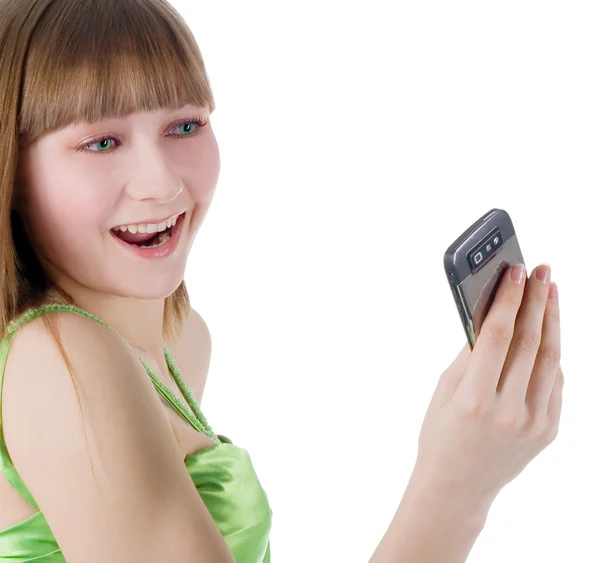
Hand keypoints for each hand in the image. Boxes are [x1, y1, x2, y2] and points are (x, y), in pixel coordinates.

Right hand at [412, 263, 563, 513]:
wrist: (457, 486)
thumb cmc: (440, 435)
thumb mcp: (444, 390)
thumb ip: (469, 355)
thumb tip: (491, 316)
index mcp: (473, 399)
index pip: (497, 336)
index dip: (508, 300)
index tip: (516, 271)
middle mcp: (508, 411)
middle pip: (531, 342)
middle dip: (537, 300)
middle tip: (541, 272)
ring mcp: (534, 423)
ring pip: (552, 358)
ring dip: (552, 320)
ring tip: (551, 292)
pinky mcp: (549, 430)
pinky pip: (556, 382)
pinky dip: (553, 354)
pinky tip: (549, 332)